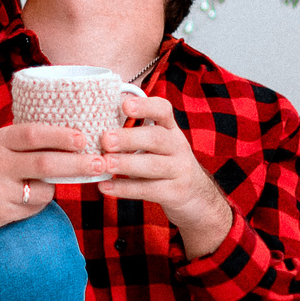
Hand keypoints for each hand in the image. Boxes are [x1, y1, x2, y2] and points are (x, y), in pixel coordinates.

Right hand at [0, 122, 94, 245]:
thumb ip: (25, 143)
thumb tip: (74, 140)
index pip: (34, 135)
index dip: (61, 135)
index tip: (84, 138)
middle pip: (46, 164)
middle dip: (78, 164)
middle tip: (101, 163)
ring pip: (44, 191)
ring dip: (55, 188)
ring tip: (49, 183)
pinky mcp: (0, 214)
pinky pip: (33, 209)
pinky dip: (39, 203)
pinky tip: (25, 197)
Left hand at [97, 93, 235, 257]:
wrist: (196, 195)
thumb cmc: (165, 161)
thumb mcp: (157, 142)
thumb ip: (135, 129)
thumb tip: (103, 111)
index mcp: (170, 129)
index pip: (163, 110)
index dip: (145, 106)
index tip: (124, 104)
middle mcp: (177, 146)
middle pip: (156, 138)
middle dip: (129, 138)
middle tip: (106, 139)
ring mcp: (178, 170)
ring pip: (153, 166)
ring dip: (126, 164)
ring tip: (104, 163)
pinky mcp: (174, 192)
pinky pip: (148, 190)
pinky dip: (125, 188)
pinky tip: (104, 186)